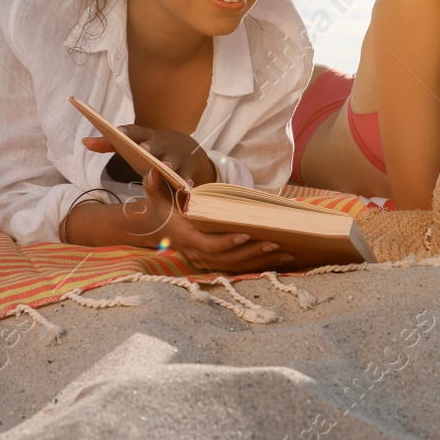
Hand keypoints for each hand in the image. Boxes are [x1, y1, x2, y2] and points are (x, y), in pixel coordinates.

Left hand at [83, 125, 210, 185]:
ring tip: (166, 168)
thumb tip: (85, 141)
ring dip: (169, 164)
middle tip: (144, 149)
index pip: (135, 131)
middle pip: (155, 145)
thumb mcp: (132, 143)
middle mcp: (162, 144)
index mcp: (146, 137)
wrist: (185, 147)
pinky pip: (186, 176)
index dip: (126, 131)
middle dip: (150, 147)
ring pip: (172, 161)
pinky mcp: (186, 169)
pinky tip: (187, 187)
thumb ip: (109, 144)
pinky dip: (186, 181)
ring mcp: (176, 156)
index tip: (117, 130)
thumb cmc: (150, 148)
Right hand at [137, 170, 293, 272]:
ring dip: (261, 261)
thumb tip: (153, 171)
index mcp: (187, 238)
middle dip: (253, 252)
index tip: (246, 233)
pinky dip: (260, 265)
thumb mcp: (158, 196)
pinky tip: (280, 259)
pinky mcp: (216, 264)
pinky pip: (239, 268)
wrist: (158, 229)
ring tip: (286, 253)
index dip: (227, 241)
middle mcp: (197, 254)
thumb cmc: (163, 209)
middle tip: (276, 242)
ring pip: (237, 266)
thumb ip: (156, 186)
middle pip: (228, 259)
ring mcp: (207, 262)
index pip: (209, 245)